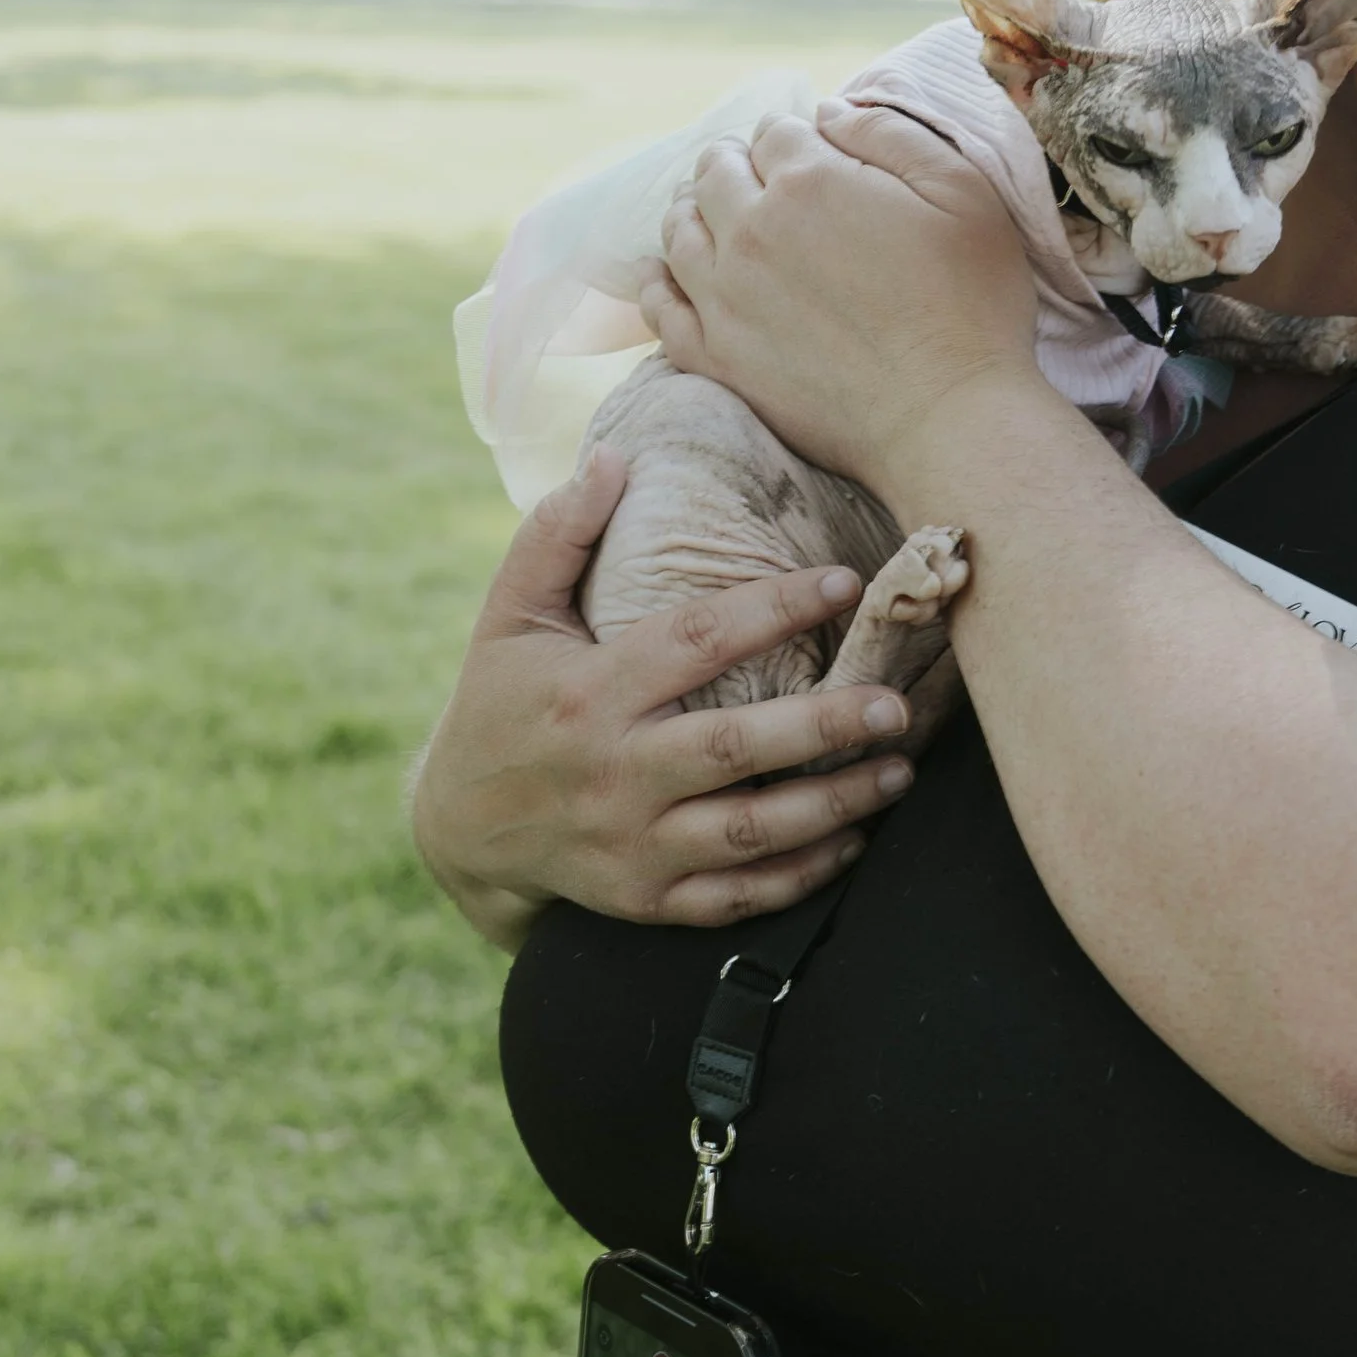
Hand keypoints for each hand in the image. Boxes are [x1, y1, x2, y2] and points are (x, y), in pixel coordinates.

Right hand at [409, 446, 922, 951]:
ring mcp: (633, 843)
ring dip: (835, 805)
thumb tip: (613, 458)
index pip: (697, 642)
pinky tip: (855, 839)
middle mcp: (614, 771)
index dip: (774, 608)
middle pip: (736, 748)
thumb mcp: (509, 614)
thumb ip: (556, 535)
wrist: (457, 829)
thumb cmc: (500, 702)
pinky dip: (803, 874)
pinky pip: (738, 897)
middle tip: (895, 703)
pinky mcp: (647, 898)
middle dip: (824, 726)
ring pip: (751, 831)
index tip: (842, 582)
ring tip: (899, 769)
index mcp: (590, 691)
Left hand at [642, 98, 1036, 491]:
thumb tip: (826, 110)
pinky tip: (664, 272)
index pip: (775, 131)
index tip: (814, 157)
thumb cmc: (971, 307)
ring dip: (696, 210)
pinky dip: (656, 281)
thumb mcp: (962, 193)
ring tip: (716, 216)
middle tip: (764, 181)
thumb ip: (889, 134)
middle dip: (740, 164)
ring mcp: (724, 297)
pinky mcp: (715, 358)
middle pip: (717, 170)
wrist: (947, 418)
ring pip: (679, 228)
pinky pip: (660, 307)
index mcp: (810, 181)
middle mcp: (751, 231)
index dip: (796, 138)